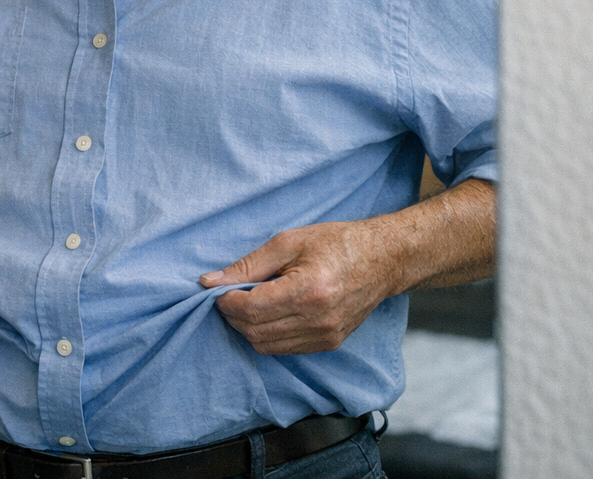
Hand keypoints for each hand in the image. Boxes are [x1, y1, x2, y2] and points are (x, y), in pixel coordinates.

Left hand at [200, 219, 398, 354]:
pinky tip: (267, 313)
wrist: (382, 260)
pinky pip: (284, 349)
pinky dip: (266, 335)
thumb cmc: (336, 244)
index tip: (218, 289)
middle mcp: (318, 320)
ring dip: (247, 327)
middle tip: (228, 294)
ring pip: (266, 345)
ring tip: (247, 302)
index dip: (226, 302)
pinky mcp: (330, 344)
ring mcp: (326, 336)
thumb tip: (209, 281)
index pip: (251, 309)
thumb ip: (248, 265)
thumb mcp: (288, 242)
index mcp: (308, 291)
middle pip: (255, 331)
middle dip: (233, 315)